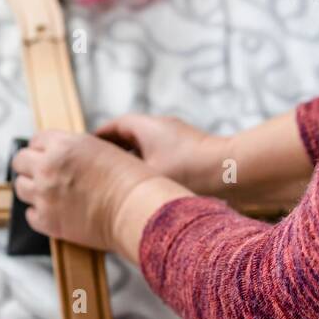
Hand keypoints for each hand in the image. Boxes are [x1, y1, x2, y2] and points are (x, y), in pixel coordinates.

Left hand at [11, 130, 191, 255]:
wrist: (138, 210)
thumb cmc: (130, 180)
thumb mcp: (102, 148)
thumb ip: (74, 148)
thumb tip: (59, 153)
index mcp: (63, 145)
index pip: (36, 140)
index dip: (43, 148)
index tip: (47, 154)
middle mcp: (49, 167)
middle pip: (19, 161)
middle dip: (30, 165)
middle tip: (41, 173)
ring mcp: (45, 195)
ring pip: (20, 187)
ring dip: (32, 188)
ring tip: (48, 193)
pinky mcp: (47, 220)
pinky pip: (30, 214)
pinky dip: (39, 213)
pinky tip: (53, 211)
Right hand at [95, 114, 230, 195]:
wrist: (235, 172)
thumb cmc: (191, 171)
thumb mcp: (149, 176)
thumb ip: (123, 180)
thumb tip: (103, 186)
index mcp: (146, 127)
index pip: (114, 127)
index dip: (96, 139)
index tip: (83, 152)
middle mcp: (162, 130)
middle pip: (129, 138)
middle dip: (112, 153)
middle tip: (96, 170)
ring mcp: (178, 141)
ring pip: (146, 151)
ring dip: (132, 164)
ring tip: (118, 184)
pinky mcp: (191, 155)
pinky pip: (161, 160)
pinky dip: (149, 171)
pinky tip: (146, 191)